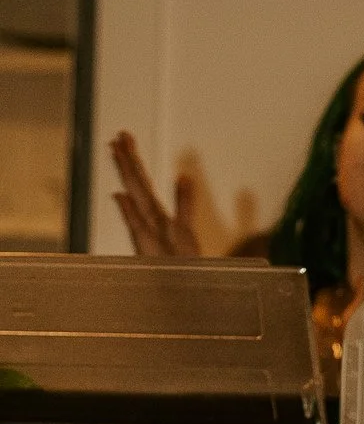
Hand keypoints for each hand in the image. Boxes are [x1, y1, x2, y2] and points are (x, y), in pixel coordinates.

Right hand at [108, 130, 204, 261]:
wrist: (184, 287)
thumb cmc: (184, 260)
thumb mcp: (187, 227)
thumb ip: (184, 201)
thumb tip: (182, 177)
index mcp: (157, 214)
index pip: (142, 182)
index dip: (133, 160)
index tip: (124, 138)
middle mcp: (150, 220)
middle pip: (137, 184)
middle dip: (129, 160)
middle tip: (120, 135)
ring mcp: (150, 232)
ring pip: (137, 198)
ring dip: (128, 176)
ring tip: (117, 153)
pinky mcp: (151, 247)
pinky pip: (140, 227)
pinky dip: (129, 212)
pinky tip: (119, 195)